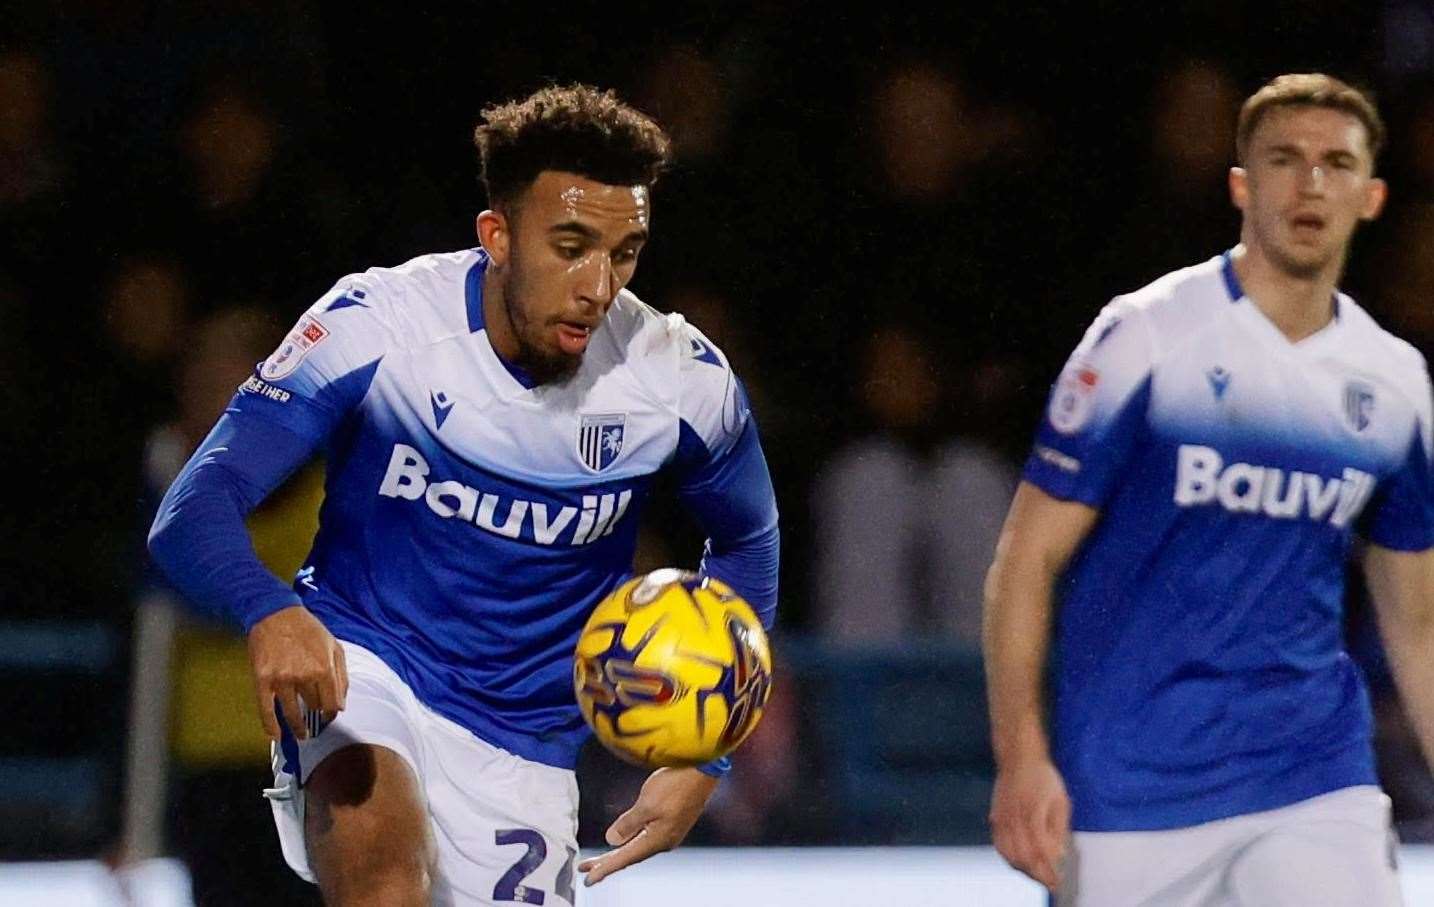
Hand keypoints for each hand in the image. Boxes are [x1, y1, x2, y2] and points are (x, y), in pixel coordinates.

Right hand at [246, 605, 347, 740]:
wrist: (276, 614)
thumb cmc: (308, 630)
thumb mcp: (334, 646)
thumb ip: (341, 676)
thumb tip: (341, 705)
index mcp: (324, 668)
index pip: (332, 704)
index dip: (331, 713)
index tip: (328, 715)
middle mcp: (304, 676)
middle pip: (312, 707)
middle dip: (314, 711)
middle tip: (314, 717)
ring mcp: (281, 679)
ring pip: (292, 712)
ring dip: (298, 727)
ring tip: (302, 735)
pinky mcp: (262, 680)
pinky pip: (266, 709)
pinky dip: (270, 726)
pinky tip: (275, 736)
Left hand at [577, 766, 718, 885]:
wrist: (702, 770)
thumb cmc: (675, 785)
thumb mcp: (646, 804)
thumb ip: (628, 824)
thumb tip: (612, 840)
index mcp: (657, 840)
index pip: (625, 858)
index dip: (605, 868)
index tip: (588, 878)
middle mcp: (663, 841)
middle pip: (630, 855)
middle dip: (607, 862)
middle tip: (586, 868)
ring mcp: (668, 832)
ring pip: (637, 847)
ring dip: (618, 852)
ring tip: (600, 859)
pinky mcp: (671, 822)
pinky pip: (645, 838)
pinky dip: (631, 841)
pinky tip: (624, 840)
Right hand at [989, 756, 1070, 890]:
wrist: (1018, 759)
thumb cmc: (1043, 778)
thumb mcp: (1060, 800)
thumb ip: (1058, 828)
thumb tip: (1058, 854)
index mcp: (1033, 813)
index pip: (1040, 851)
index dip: (1049, 869)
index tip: (1057, 881)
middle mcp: (1014, 819)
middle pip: (1024, 858)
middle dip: (1038, 875)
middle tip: (1050, 883)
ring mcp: (1002, 819)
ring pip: (1010, 855)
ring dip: (1024, 870)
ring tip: (1037, 875)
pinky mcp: (995, 818)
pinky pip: (999, 846)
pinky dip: (1009, 859)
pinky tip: (1019, 863)